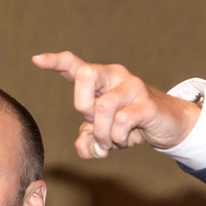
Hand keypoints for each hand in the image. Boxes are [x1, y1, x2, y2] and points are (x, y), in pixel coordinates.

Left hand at [32, 50, 199, 157]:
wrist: (169, 126)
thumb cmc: (131, 125)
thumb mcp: (104, 135)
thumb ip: (87, 140)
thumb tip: (84, 145)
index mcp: (101, 80)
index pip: (75, 64)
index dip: (55, 61)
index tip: (36, 60)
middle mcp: (115, 76)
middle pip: (84, 75)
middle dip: (82, 106)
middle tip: (93, 123)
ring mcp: (133, 87)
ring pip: (103, 107)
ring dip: (102, 133)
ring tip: (111, 142)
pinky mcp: (147, 103)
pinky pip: (121, 122)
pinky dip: (117, 138)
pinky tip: (124, 140)